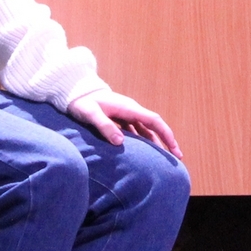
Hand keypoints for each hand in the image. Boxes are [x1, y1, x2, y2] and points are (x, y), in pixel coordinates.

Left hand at [68, 88, 182, 157]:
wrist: (74, 91)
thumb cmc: (82, 102)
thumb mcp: (90, 113)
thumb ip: (104, 126)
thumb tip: (120, 141)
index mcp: (128, 108)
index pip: (154, 121)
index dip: (166, 135)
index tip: (174, 149)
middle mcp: (131, 110)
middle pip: (154, 126)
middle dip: (166, 141)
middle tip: (176, 158)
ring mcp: (126, 114)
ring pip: (146, 129)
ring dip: (156, 142)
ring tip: (163, 159)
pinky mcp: (120, 118)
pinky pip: (137, 131)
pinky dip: (144, 141)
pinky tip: (144, 153)